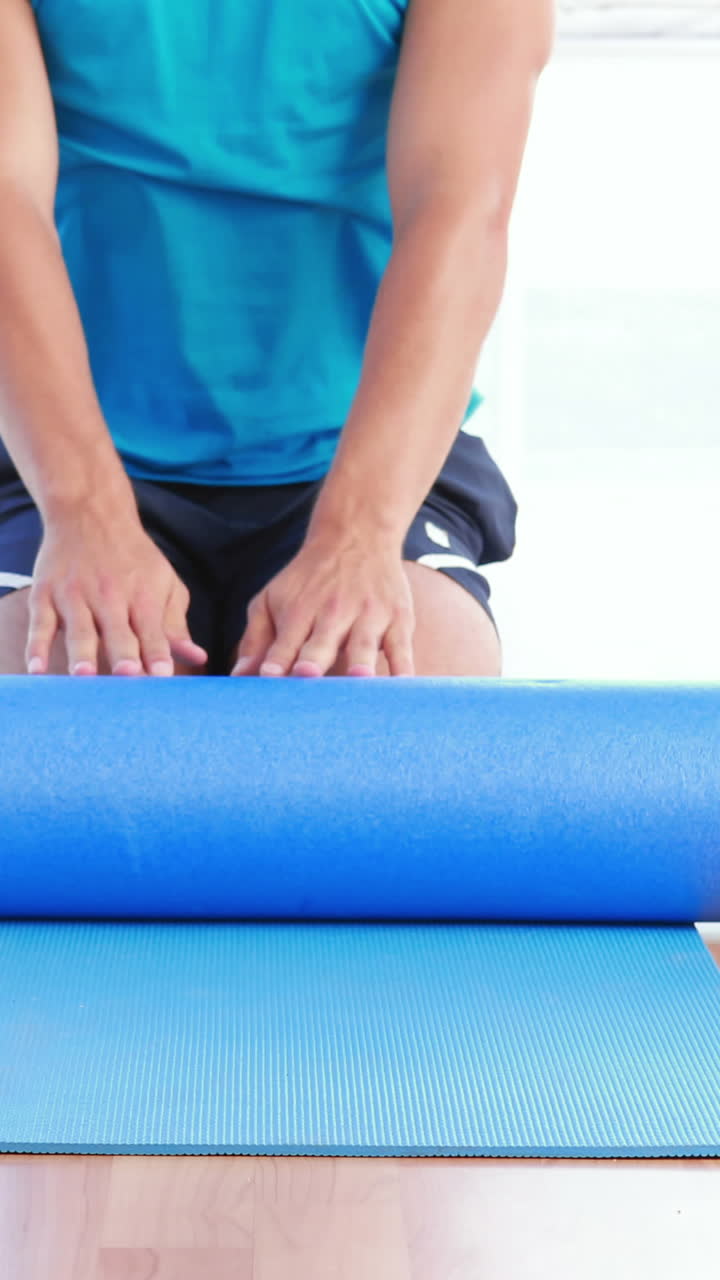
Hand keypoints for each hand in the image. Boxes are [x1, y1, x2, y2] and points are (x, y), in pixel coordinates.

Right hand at [26, 508, 207, 675]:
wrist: (92, 513)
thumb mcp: (165, 583)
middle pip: (117, 632)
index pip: (152, 631)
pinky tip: (37, 669)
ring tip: (84, 674)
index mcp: (143, 596)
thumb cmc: (134, 558)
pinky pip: (40, 624)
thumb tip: (197, 657)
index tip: (163, 674)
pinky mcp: (46, 595)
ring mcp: (75, 596)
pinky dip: (36, 647)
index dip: (157, 653)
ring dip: (82, 653)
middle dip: (123, 653)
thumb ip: (176, 624)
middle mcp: (109, 597)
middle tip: (128, 674)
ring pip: (79, 630)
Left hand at [231, 532, 415, 676]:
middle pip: (322, 643)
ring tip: (359, 677)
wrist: (357, 535)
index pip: (285, 641)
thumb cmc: (308, 579)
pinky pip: (402, 648)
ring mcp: (368, 617)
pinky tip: (404, 687)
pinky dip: (404, 668)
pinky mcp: (398, 620)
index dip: (277, 659)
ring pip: (364, 644)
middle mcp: (333, 614)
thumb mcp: (273, 598)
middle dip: (314, 659)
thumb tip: (239, 677)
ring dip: (360, 661)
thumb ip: (256, 639)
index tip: (269, 676)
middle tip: (305, 674)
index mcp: (299, 611)